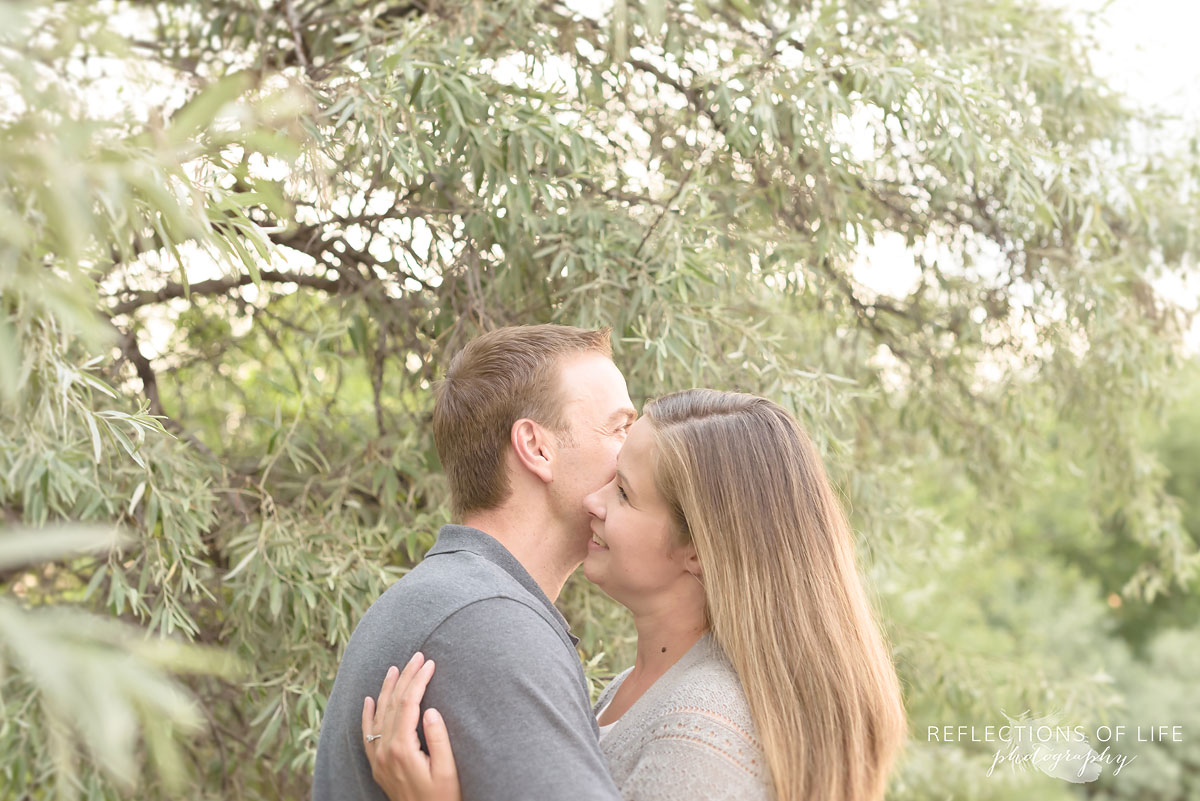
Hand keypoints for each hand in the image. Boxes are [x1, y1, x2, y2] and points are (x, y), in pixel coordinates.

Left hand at [362, 652, 461, 800]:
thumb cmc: (444, 798)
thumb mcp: (447, 770)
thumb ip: (437, 739)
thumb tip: (428, 709)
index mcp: (402, 749)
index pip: (408, 704)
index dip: (418, 680)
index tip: (429, 663)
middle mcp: (385, 751)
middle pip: (392, 704)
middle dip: (405, 678)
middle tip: (417, 657)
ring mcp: (378, 759)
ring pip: (378, 715)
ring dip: (386, 689)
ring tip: (395, 668)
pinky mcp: (378, 765)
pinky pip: (367, 734)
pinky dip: (366, 714)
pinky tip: (368, 699)